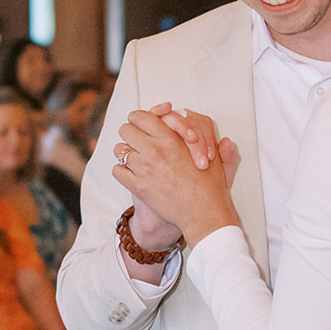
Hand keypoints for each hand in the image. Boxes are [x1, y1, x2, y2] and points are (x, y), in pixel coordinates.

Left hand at [114, 106, 238, 242]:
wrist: (203, 213)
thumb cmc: (210, 186)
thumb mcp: (213, 155)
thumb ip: (208, 138)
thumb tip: (210, 127)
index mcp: (171, 138)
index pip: (141, 116)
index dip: (138, 119)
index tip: (140, 125)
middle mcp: (155, 150)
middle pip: (126, 130)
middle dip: (130, 134)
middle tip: (136, 141)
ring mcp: (144, 168)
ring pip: (119, 150)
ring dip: (125, 153)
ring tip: (135, 159)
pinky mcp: (138, 186)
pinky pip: (117, 171)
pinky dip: (122, 171)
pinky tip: (132, 173)